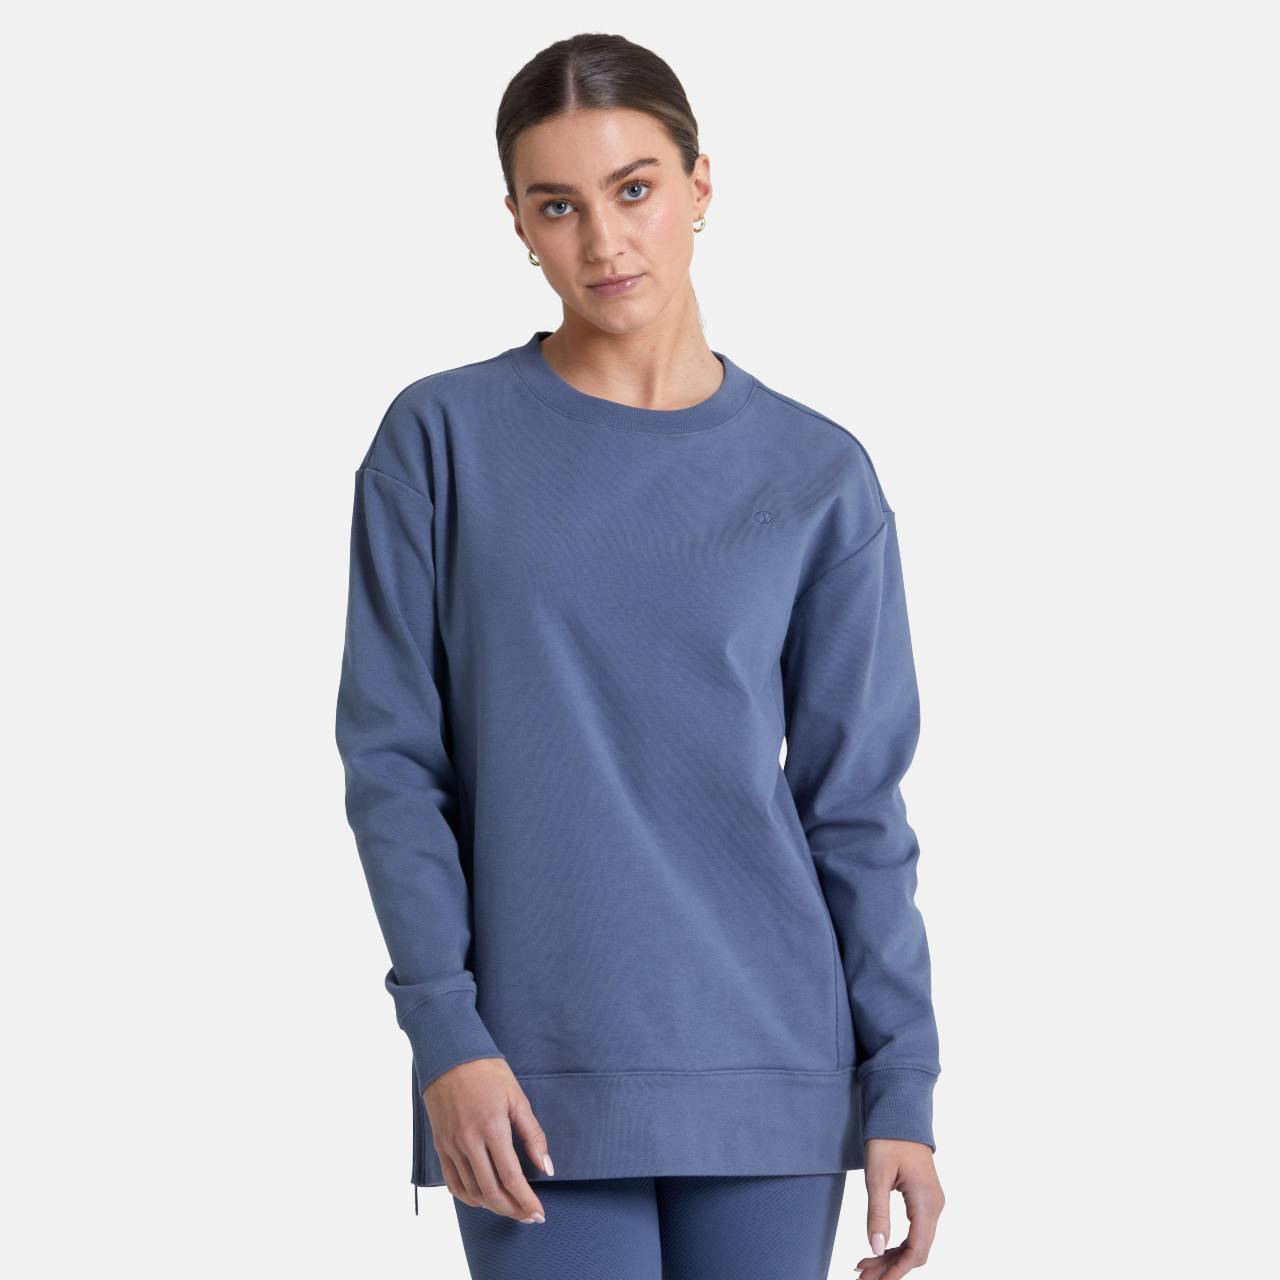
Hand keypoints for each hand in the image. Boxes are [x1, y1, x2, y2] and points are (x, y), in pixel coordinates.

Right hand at [423, 1057, 552, 1222]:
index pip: (510, 1177)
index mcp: (492, 1127)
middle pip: (491, 1191)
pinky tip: (484, 1200)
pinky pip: (453, 1183)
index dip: (526, 1200)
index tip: (539, 1212)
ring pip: (472, 1191)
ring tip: (511, 1209)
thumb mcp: (517, 1097)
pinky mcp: (440, 1146)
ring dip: (493, 1207)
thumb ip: (533, 1135)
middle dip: (513, 1209)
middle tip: (529, 1216)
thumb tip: (547, 1168)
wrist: (449, 1056)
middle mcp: (469, 1141)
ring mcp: (451, 1145)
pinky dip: (469, 1198)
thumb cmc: (488, 1073)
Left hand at [855, 1138, 944, 1278]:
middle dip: (890, 1267)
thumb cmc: (888, 1139)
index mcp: (926, 1203)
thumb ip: (877, 1213)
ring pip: (915, 1243)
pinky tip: (878, 1249)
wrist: (900, 1112)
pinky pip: (914, 1230)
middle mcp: (934, 1207)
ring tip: (864, 1267)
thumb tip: (875, 1247)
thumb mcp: (877, 1175)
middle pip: (916, 1251)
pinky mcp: (923, 1200)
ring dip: (891, 1257)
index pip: (916, 1251)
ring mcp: (931, 1204)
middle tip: (862, 1276)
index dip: (897, 1271)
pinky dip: (896, 1243)